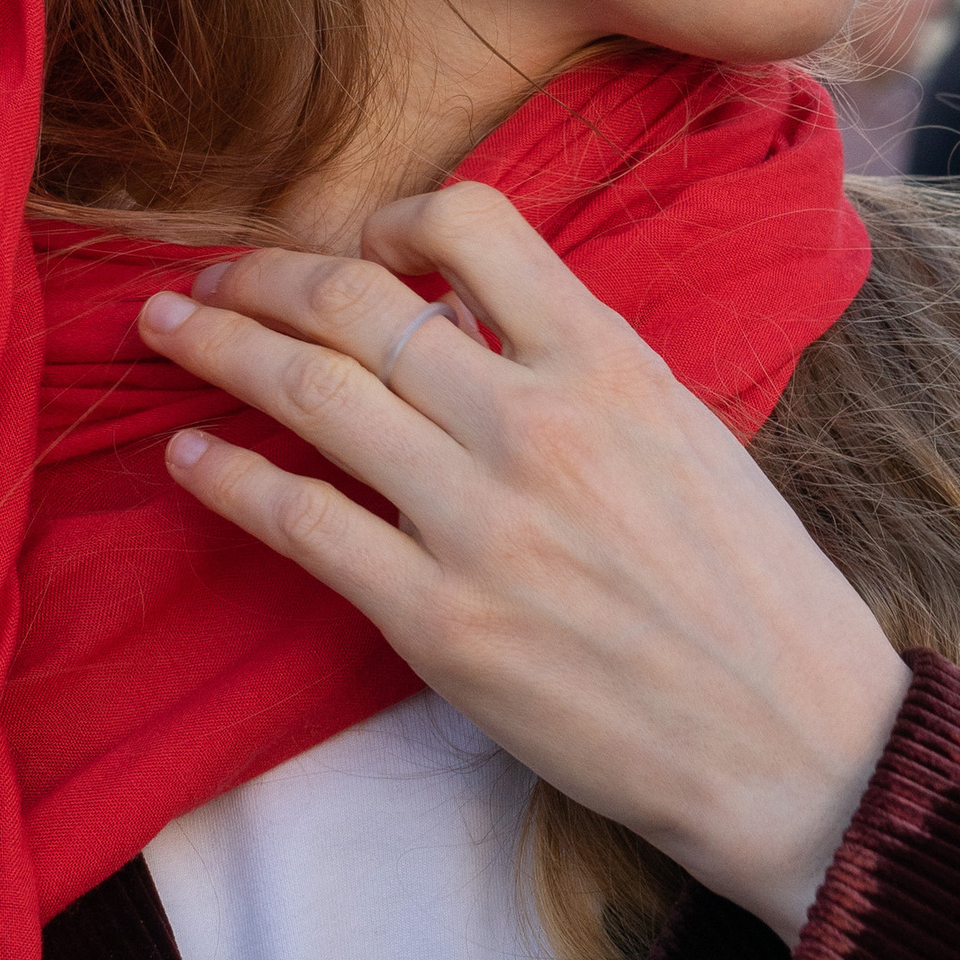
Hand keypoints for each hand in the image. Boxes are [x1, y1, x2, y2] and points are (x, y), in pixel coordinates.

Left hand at [137, 182, 908, 945]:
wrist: (791, 742)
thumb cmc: (748, 587)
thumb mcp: (682, 432)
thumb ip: (576, 367)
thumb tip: (459, 323)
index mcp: (609, 363)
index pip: (470, 224)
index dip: (387, 217)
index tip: (353, 242)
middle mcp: (536, 425)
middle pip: (355, 303)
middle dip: (262, 276)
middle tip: (210, 275)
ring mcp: (480, 525)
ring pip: (310, 395)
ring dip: (219, 350)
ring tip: (168, 330)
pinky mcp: (438, 623)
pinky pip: (300, 523)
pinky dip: (227, 477)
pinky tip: (189, 456)